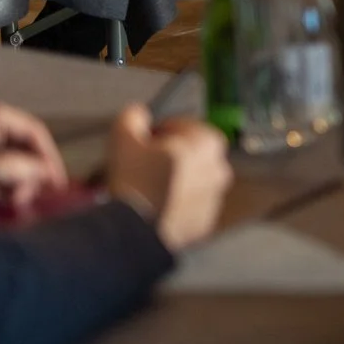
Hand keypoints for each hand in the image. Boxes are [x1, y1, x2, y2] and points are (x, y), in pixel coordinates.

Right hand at [103, 105, 233, 252]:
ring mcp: (213, 199)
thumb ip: (132, 117)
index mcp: (208, 144)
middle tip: (144, 163)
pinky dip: (174, 205)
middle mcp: (218, 170)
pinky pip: (187, 208)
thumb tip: (137, 114)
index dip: (163, 131)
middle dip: (170, 156)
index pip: (187, 127)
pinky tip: (152, 206)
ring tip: (145, 187)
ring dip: (172, 181)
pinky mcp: (203, 224)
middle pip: (191, 156)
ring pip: (190, 183)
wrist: (135, 229)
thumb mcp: (124, 137)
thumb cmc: (134, 181)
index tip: (148, 139)